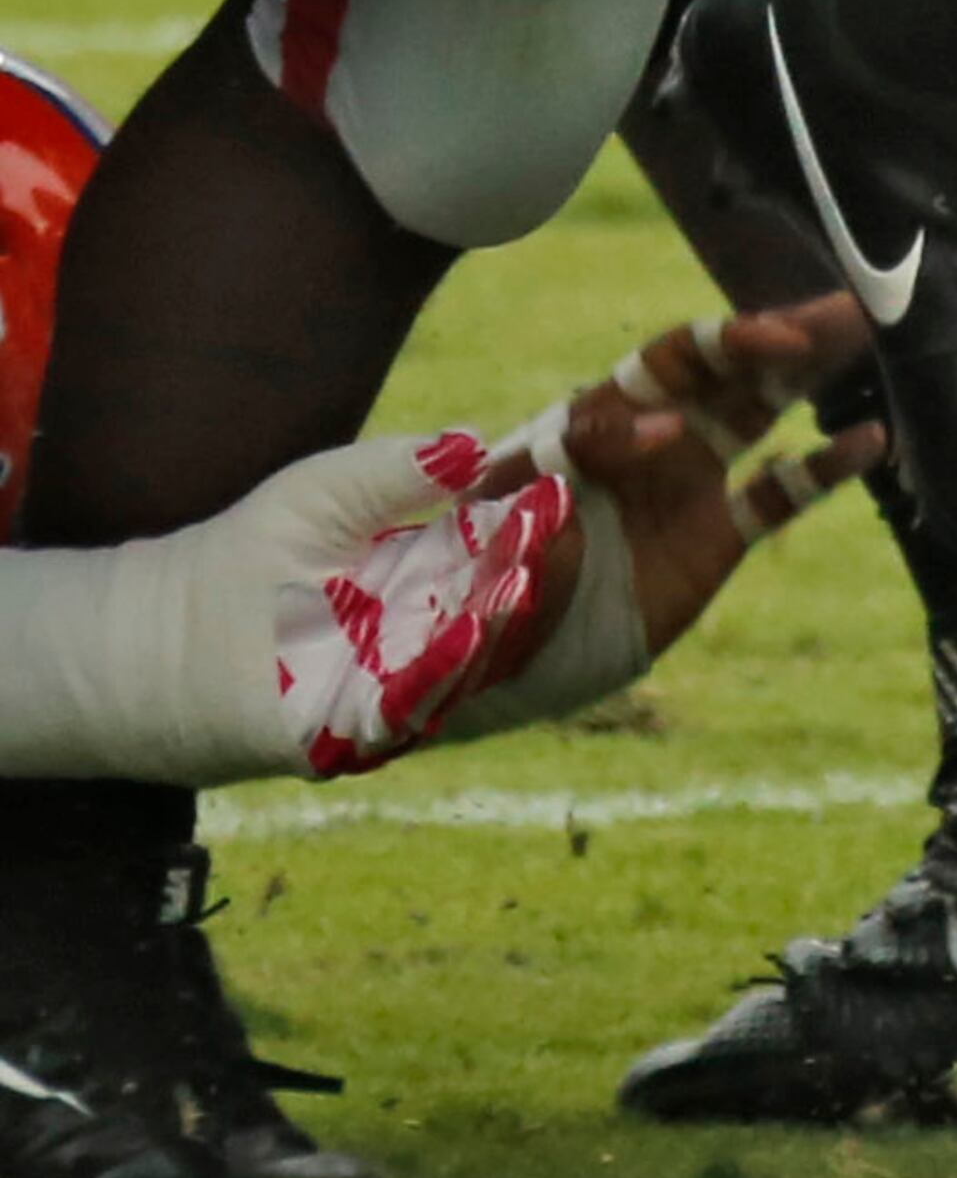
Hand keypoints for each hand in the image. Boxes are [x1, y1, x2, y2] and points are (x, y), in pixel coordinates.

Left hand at [266, 434, 574, 779]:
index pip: (508, 549)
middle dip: (541, 570)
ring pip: (477, 661)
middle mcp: (434, 634)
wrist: (168, 634)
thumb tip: (475, 442)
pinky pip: (415, 708)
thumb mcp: (333, 488)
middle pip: (508, 607)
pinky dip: (444, 673)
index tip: (562, 487)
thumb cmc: (256, 550)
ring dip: (508, 620)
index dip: (538, 524)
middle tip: (567, 527)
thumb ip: (399, 469)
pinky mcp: (360, 735)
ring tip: (530, 574)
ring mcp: (404, 689)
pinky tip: (468, 632)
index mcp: (439, 573)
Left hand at [472, 301, 883, 708]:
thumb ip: (563, 460)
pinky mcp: (712, 543)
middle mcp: (649, 438)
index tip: (758, 358)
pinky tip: (871, 440)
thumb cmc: (467, 572)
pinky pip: (776, 497)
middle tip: (849, 306)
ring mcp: (684, 487)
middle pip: (726, 369)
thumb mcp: (503, 502)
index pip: (667, 365)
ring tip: (870, 335)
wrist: (480, 665)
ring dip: (811, 374)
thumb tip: (664, 433)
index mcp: (597, 417)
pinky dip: (823, 469)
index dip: (719, 351)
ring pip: (758, 412)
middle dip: (785, 335)